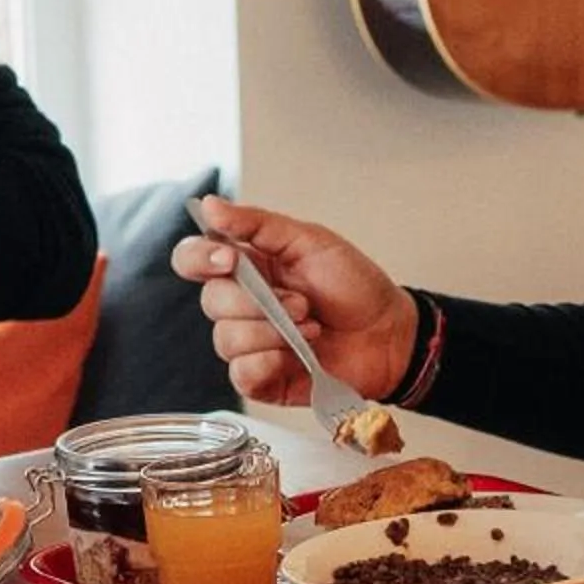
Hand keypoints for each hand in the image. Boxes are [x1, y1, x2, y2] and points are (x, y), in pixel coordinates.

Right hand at [166, 194, 418, 407]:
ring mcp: (249, 342)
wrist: (389, 333)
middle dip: (260, 304)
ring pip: (227, 340)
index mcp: (246, 266)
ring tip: (310, 330)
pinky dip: (270, 364)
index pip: (193, 259)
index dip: (200, 259)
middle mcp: (241, 304)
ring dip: (273, 335)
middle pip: (212, 302)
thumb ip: (257, 224)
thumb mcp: (310, 241)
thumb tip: (209, 206)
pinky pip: (242, 374)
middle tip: (301, 302)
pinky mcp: (261, 378)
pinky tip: (296, 357)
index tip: (230, 260)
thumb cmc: (355, 286)